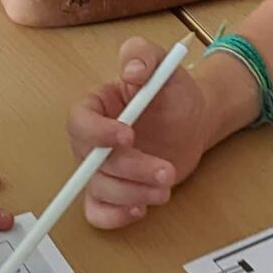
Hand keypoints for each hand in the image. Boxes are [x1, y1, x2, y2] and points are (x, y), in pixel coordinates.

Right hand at [70, 37, 217, 230]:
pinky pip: (98, 212)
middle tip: (165, 170)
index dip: (98, 132)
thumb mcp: (164, 65)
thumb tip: (133, 70)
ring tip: (165, 187)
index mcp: (96, 106)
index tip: (128, 135)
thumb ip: (144, 56)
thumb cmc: (174, 94)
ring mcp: (101, 169)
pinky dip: (114, 216)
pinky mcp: (114, 192)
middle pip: (91, 162)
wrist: (193, 122)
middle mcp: (92, 140)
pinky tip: (140, 208)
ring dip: (132, 193)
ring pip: (98, 189)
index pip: (79, 121)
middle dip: (129, 170)